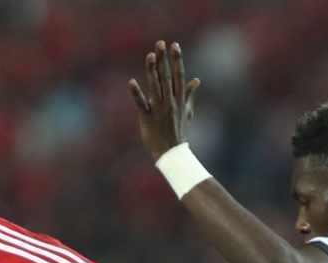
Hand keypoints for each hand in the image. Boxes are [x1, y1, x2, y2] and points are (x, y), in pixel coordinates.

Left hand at [128, 39, 199, 158]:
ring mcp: (159, 110)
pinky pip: (142, 104)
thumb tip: (196, 80)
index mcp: (180, 99)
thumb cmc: (178, 132)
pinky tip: (131, 82)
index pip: (179, 76)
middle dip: (164, 60)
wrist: (171, 153)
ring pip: (156, 87)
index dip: (177, 60)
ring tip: (150, 55)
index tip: (175, 45)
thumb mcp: (186, 112)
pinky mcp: (147, 118)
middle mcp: (170, 102)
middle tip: (161, 43)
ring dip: (152, 71)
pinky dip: (136, 93)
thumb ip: (189, 94)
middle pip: (167, 77)